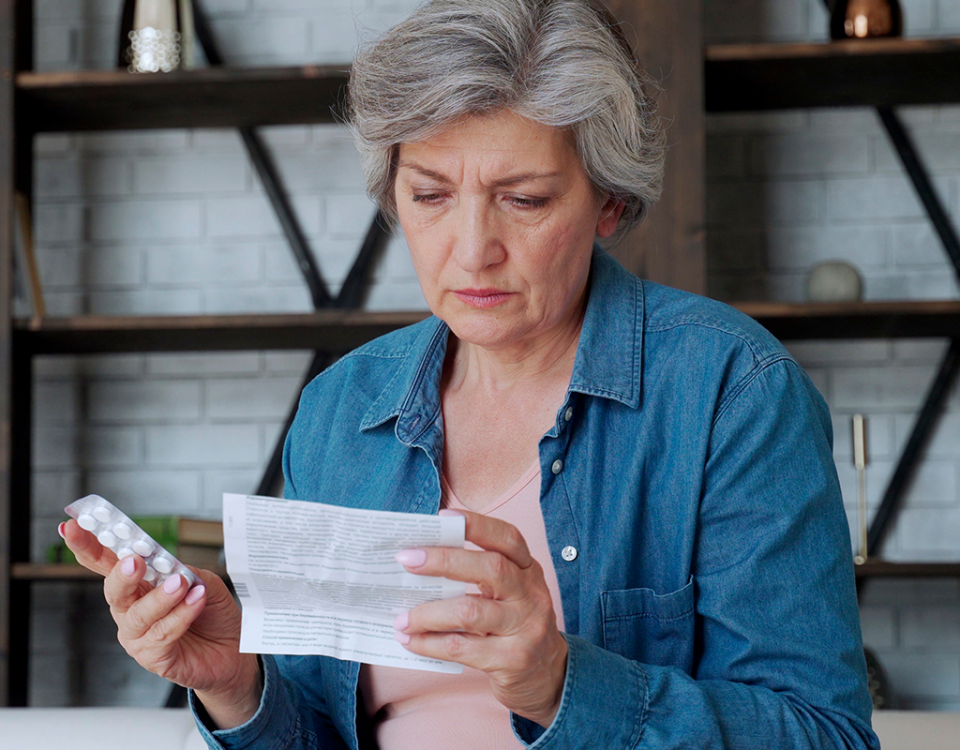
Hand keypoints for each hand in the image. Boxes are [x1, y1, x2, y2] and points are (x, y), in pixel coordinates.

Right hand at [60, 519, 260, 728]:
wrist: (233, 649)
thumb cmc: (212, 612)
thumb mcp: (201, 580)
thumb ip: (181, 570)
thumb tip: (166, 563)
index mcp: (137, 584)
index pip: (106, 563)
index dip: (87, 546)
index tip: (73, 527)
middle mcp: (130, 609)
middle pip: (114, 590)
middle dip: (121, 574)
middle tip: (135, 562)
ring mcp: (138, 636)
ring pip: (138, 614)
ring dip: (160, 597)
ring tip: (179, 583)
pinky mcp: (152, 657)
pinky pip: (162, 634)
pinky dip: (181, 615)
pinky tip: (197, 601)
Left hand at [393, 510, 567, 727]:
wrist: (547, 677)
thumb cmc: (516, 627)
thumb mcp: (510, 595)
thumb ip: (479, 578)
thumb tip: (421, 562)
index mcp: (529, 571)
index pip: (508, 538)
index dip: (477, 524)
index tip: (443, 517)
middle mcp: (531, 595)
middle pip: (490, 568)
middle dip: (443, 560)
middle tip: (406, 560)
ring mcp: (525, 628)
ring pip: (470, 611)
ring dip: (427, 613)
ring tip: (401, 618)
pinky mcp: (511, 660)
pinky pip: (461, 647)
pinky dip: (429, 643)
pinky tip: (411, 641)